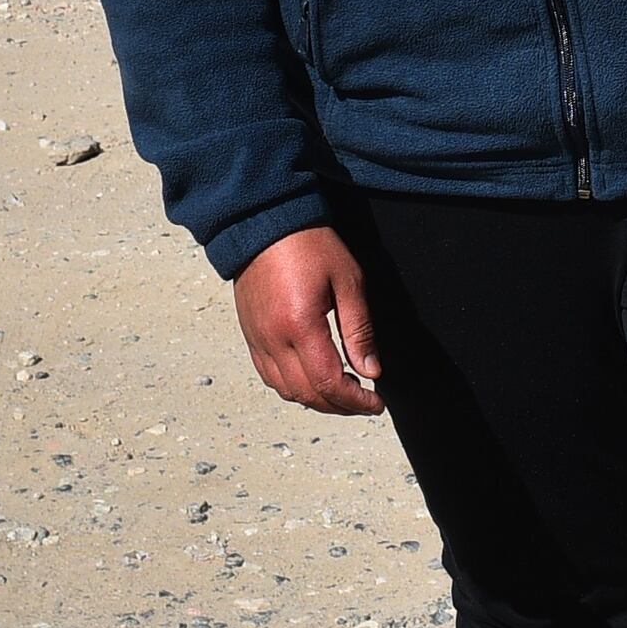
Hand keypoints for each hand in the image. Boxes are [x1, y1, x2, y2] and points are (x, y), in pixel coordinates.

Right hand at [231, 227, 385, 415]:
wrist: (264, 221)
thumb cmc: (309, 244)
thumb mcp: (348, 281)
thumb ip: (359, 331)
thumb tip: (370, 371)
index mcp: (300, 326)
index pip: (328, 383)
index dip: (355, 401)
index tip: (376, 404)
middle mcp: (273, 339)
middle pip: (307, 394)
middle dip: (339, 407)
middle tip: (364, 403)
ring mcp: (257, 339)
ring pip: (286, 391)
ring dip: (316, 400)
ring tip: (342, 393)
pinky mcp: (250, 335)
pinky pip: (269, 375)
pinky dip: (293, 387)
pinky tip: (312, 379)